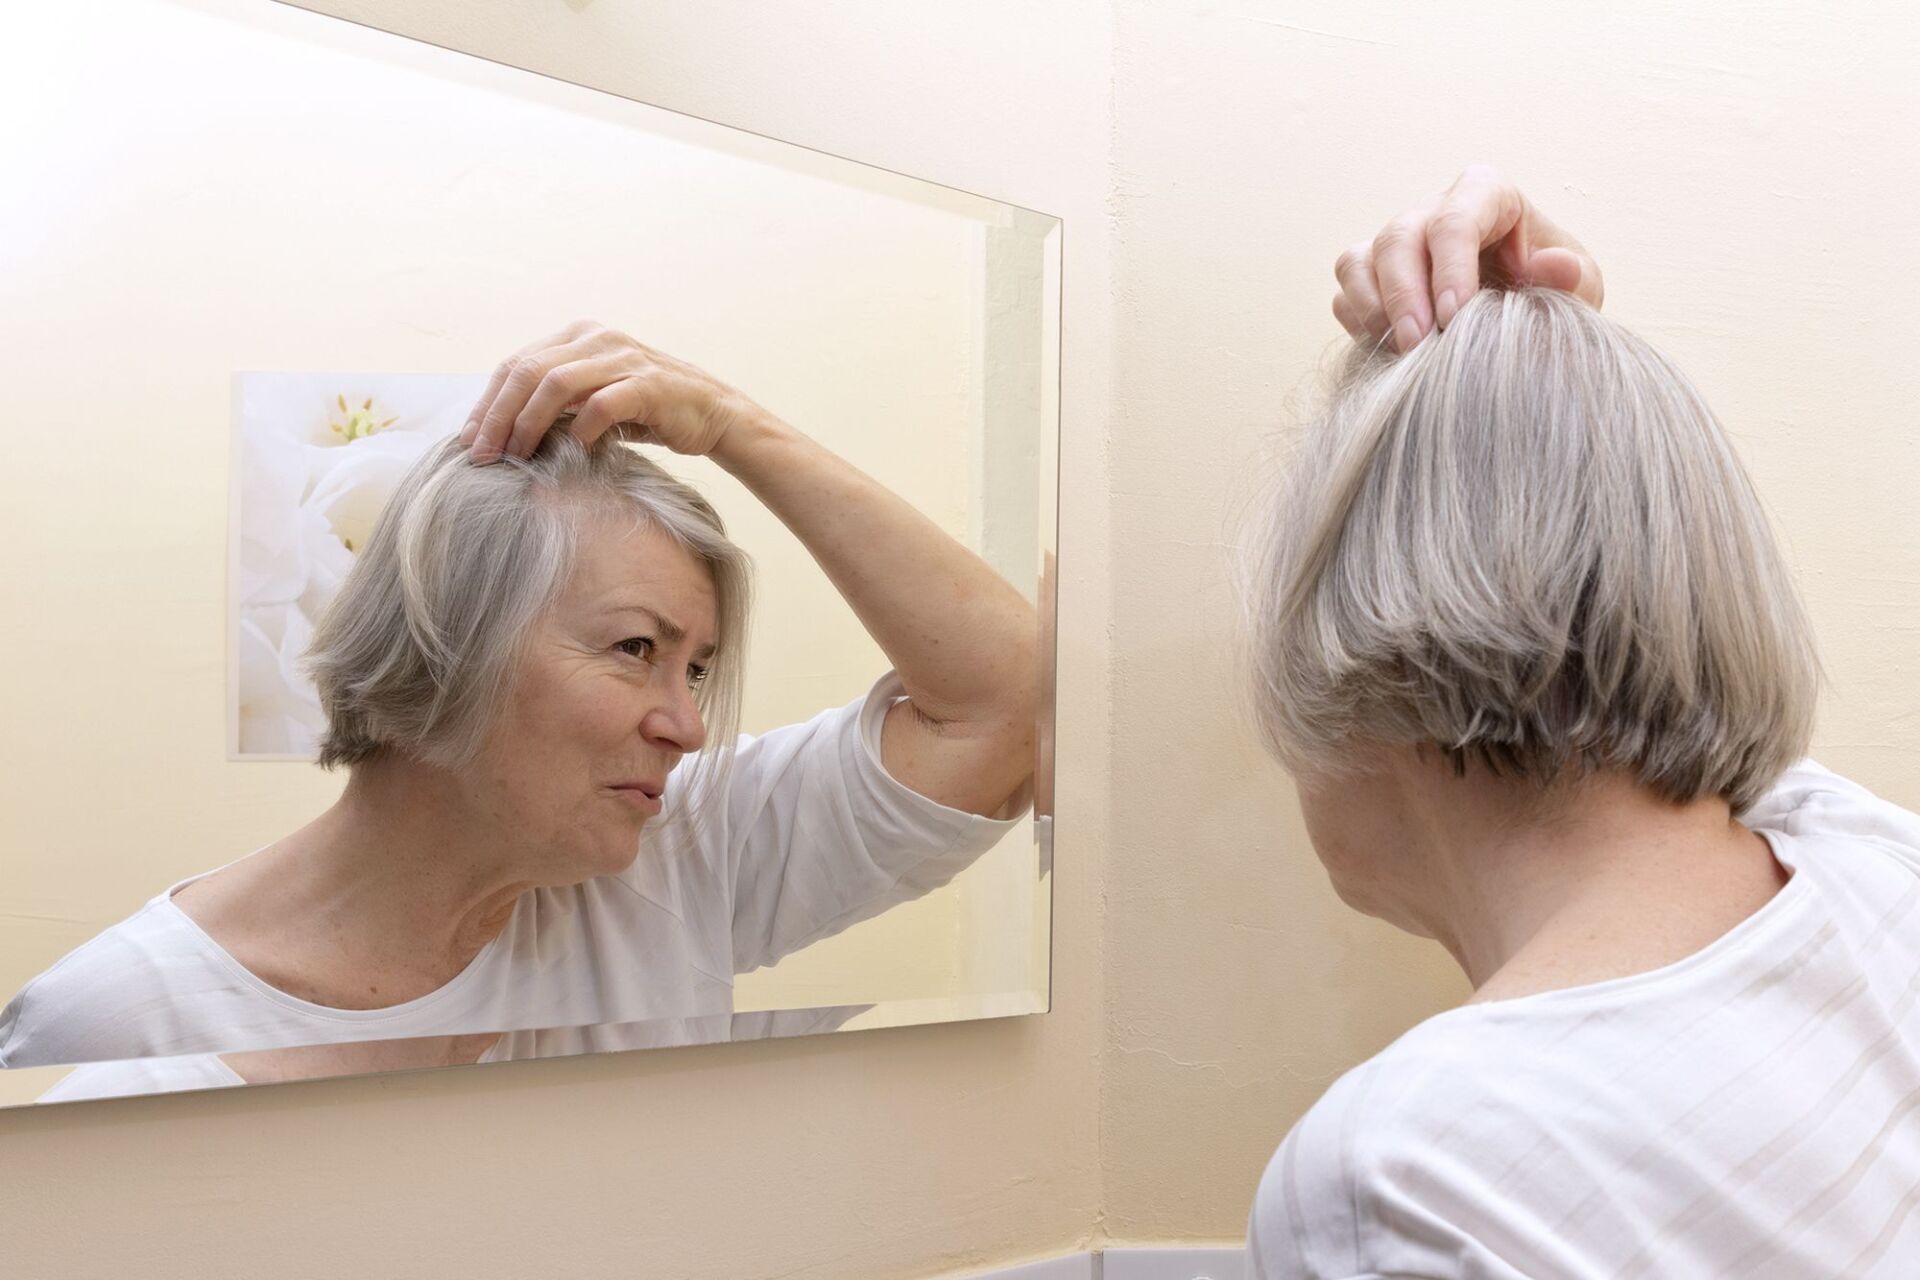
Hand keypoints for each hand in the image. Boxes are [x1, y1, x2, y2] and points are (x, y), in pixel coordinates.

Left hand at [458, 321, 762, 463]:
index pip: (516, 364)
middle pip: (527, 371)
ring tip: (516, 456)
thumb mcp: (595, 395)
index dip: (488, 403)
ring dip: (528, 424)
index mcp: (579, 335)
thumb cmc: (648, 411)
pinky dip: (579, 431)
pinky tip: (571, 453)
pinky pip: (600, 405)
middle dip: (498, 416)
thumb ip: (557, 401)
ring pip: (555, 384)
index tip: (470, 440)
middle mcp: (597, 338)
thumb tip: (501, 433)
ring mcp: (623, 358)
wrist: (713, 413)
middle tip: (483, 455)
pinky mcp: (647, 385)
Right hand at [1332, 165, 1603, 352]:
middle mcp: (1433, 211)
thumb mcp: (1580, 287)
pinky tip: (1388, 352)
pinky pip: (1344, 294)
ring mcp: (1396, 244)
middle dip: (1404, 294)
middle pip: (1398, 236)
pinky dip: (1358, 323)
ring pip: (1359, 261)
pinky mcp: (1370, 280)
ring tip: (1400, 353)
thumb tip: (1556, 265)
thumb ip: (1570, 278)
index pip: (1456, 219)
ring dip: (1372, 309)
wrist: (1523, 323)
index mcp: (1486, 195)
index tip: (1456, 318)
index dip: (1450, 268)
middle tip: (1419, 345)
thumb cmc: (1551, 294)